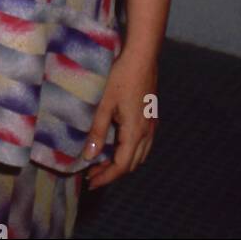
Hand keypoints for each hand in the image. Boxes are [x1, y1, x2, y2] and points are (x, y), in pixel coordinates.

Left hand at [81, 49, 158, 189]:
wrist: (142, 56)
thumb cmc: (121, 76)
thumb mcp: (104, 103)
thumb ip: (98, 131)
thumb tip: (89, 156)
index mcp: (136, 132)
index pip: (122, 165)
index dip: (106, 177)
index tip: (91, 183)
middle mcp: (147, 132)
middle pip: (132, 163)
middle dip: (112, 172)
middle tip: (92, 173)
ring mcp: (151, 125)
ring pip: (139, 155)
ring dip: (122, 162)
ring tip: (102, 162)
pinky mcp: (151, 117)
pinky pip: (143, 143)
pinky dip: (130, 151)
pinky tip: (117, 144)